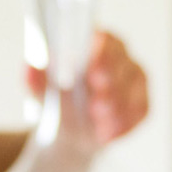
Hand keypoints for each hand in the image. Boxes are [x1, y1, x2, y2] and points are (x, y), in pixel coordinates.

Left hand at [26, 31, 150, 143]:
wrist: (71, 133)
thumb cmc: (59, 102)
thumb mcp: (41, 92)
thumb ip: (34, 80)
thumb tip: (28, 68)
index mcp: (92, 43)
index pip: (104, 38)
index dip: (102, 53)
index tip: (92, 72)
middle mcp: (118, 55)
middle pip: (124, 62)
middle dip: (111, 87)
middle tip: (94, 106)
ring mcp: (134, 77)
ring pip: (134, 88)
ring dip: (115, 109)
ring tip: (96, 121)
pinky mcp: (143, 101)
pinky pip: (141, 111)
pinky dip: (123, 124)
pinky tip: (106, 133)